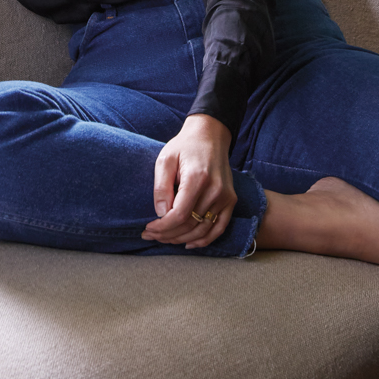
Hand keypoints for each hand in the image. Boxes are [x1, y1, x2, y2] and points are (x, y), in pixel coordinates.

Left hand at [141, 114, 235, 249]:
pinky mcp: (230, 199)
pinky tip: (188, 243)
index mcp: (197, 178)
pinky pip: (219, 228)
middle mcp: (215, 190)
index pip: (180, 215)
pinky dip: (204, 240)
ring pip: (202, 230)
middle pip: (190, 225)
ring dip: (181, 239)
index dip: (162, 227)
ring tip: (165, 238)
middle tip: (151, 235)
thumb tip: (161, 214)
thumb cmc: (184, 146)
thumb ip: (161, 187)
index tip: (148, 229)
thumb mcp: (166, 159)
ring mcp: (225, 196)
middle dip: (167, 235)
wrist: (210, 135)